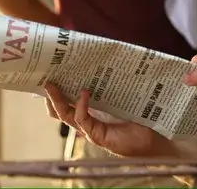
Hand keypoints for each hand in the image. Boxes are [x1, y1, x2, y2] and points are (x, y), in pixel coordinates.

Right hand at [44, 83, 168, 156]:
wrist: (152, 137)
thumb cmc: (139, 117)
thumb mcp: (121, 97)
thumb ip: (111, 84)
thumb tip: (107, 59)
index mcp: (90, 111)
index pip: (65, 102)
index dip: (55, 91)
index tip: (50, 74)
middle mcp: (86, 120)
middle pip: (59, 109)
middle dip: (50, 95)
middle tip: (45, 78)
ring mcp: (89, 129)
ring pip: (65, 115)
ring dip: (57, 100)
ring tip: (52, 85)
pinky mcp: (96, 135)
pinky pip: (82, 120)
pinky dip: (81, 106)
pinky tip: (84, 93)